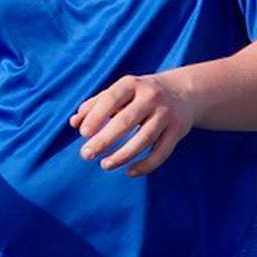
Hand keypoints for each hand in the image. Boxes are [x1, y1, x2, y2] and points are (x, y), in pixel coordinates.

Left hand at [70, 71, 193, 175]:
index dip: (96, 116)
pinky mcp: (178, 130)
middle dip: (104, 140)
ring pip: (144, 139)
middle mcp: (151, 96)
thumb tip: (74, 123)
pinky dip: (146, 165)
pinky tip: (129, 172)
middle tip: (86, 155)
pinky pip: (161, 152)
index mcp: (132, 84)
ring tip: (105, 165)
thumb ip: (94, 106)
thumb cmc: (138, 95)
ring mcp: (167, 114)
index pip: (111, 99)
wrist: (182, 92)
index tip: (83, 134)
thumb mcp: (119, 93)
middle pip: (126, 121)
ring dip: (123, 155)